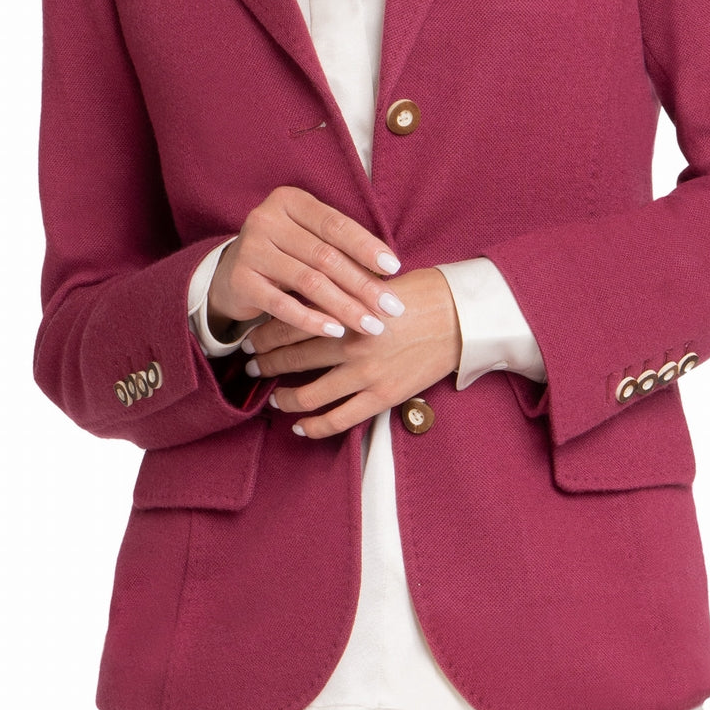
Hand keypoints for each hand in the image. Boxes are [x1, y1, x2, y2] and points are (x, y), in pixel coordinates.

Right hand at [207, 185, 404, 341]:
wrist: (230, 274)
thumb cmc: (286, 254)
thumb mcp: (309, 240)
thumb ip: (340, 247)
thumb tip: (388, 272)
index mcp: (289, 201)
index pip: (335, 224)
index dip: (366, 246)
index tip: (395, 268)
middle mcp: (266, 219)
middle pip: (325, 255)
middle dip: (363, 284)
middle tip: (392, 308)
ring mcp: (250, 249)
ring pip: (308, 281)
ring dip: (345, 306)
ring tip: (371, 325)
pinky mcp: (240, 281)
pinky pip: (282, 305)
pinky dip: (312, 320)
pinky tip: (336, 331)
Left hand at [242, 266, 462, 438]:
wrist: (460, 317)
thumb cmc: (421, 293)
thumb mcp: (374, 282)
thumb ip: (340, 291)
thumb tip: (307, 295)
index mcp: (346, 310)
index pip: (291, 322)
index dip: (264, 333)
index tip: (249, 337)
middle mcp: (350, 343)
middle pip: (292, 357)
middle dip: (265, 362)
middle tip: (249, 365)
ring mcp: (365, 374)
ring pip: (309, 393)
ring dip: (283, 396)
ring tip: (272, 397)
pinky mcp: (382, 396)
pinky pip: (339, 420)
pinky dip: (314, 426)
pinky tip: (299, 427)